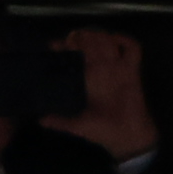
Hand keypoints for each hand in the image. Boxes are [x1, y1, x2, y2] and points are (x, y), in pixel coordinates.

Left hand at [44, 28, 158, 162]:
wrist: (128, 138)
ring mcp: (117, 70)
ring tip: (89, 37)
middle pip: (92, 42)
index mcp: (88, 80)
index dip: (66, 46)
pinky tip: (113, 41)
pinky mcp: (132, 72)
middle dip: (81, 36)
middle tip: (73, 38)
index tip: (55, 45)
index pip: (76, 55)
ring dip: (98, 35)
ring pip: (108, 41)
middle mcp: (102, 71)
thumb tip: (39, 120)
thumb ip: (60, 122)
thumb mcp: (77, 126)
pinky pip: (133, 50)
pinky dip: (125, 41)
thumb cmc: (103, 132)